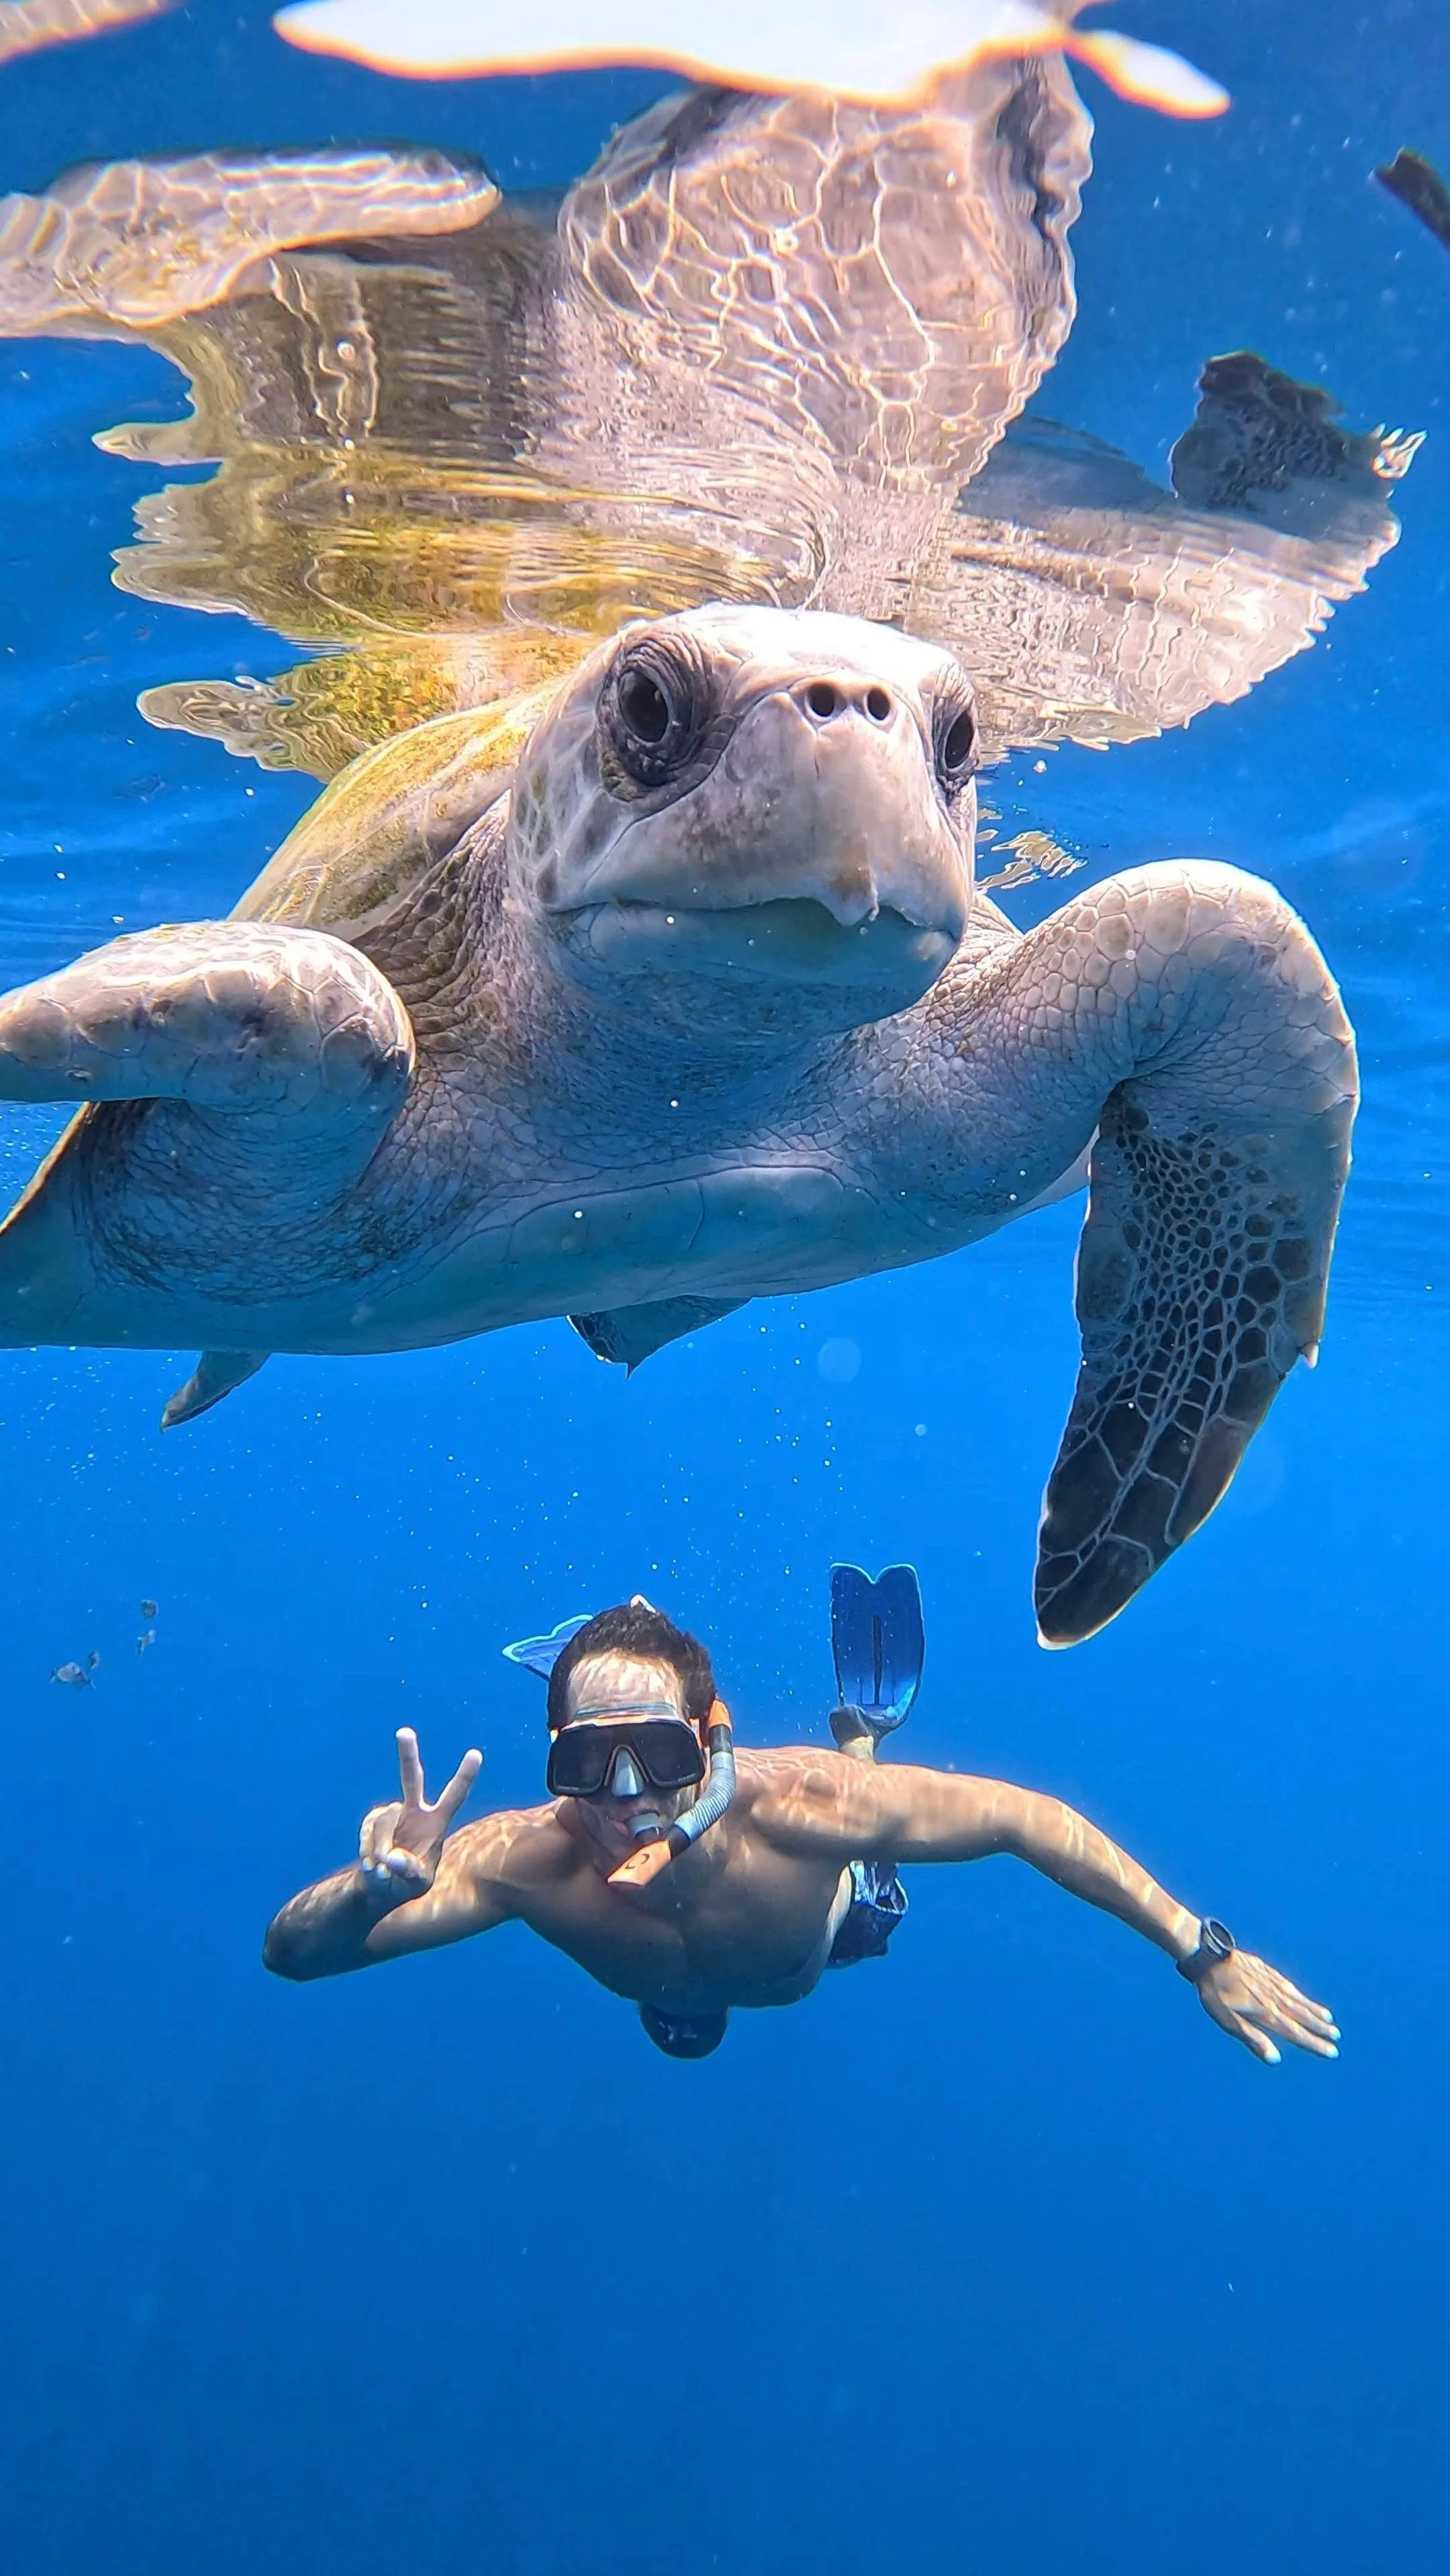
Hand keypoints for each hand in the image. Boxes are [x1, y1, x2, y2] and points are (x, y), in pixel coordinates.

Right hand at [358, 1727, 481, 1899]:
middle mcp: (415, 1812)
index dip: (464, 1777)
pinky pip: (368, 1829)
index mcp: (436, 1824)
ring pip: (383, 1822)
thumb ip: (409, 1872)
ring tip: (383, 1870)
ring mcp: (392, 1814)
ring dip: (380, 1848)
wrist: (380, 1887)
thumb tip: (394, 1859)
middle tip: (404, 1732)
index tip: (476, 1754)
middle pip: (411, 1779)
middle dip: (406, 1755)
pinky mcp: (374, 1820)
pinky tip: (372, 1863)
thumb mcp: (415, 1885)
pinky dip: (368, 1849)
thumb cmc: (407, 1884)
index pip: (454, 1796)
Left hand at [1192, 1947, 1339, 2065]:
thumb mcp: (1229, 2022)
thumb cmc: (1215, 1993)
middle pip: (1302, 2016)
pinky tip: (1302, 1996)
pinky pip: (1289, 1986)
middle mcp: (1274, 1999)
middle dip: (1319, 2027)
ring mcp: (1272, 1983)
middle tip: (1336, 2035)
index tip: (1331, 2051)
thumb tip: (1275, 2058)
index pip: (1296, 2033)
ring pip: (1298, 2000)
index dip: (1315, 2043)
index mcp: (1267, 2014)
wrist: (1209, 1957)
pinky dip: (1300, 1994)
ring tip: (1328, 2018)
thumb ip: (1253, 2039)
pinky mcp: (1266, 1971)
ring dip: (1314, 2010)